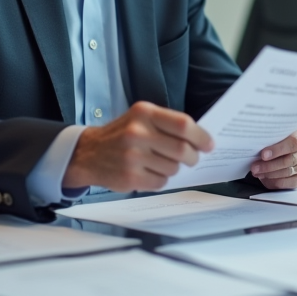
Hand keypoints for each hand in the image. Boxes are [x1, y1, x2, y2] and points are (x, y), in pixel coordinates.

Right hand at [64, 101, 213, 191]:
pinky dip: (161, 179)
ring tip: (162, 162)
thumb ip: (167, 124)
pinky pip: (161, 182)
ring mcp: (132, 156)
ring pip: (173, 168)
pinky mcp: (129, 177)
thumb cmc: (122, 134)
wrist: (88, 153)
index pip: (183, 124)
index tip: (209, 144)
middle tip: (193, 158)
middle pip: (182, 149)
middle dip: (193, 157)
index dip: (201, 136)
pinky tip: (150, 172)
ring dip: (174, 168)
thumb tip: (201, 140)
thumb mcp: (140, 118)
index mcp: (144, 113)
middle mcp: (137, 133)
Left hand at [251, 125, 296, 188]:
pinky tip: (265, 179)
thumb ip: (272, 136)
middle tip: (254, 167)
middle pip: (289, 159)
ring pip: (288, 172)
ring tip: (256, 172)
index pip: (293, 142)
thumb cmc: (277, 137)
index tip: (263, 155)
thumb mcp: (276, 132)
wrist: (282, 147)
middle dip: (269, 165)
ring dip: (270, 174)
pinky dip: (276, 182)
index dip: (278, 149)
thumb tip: (256, 146)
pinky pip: (290, 183)